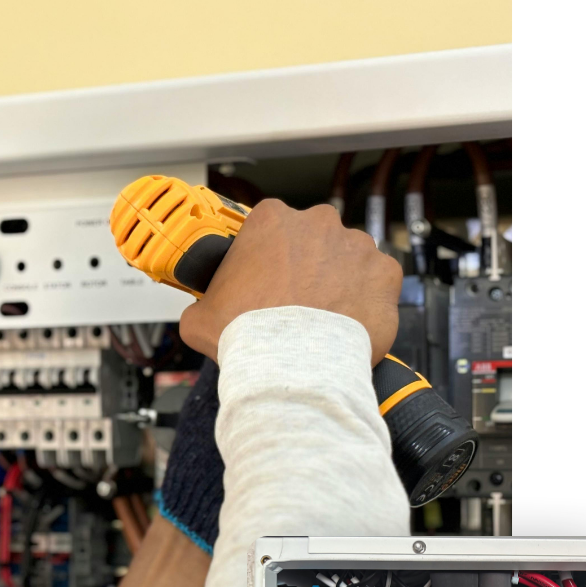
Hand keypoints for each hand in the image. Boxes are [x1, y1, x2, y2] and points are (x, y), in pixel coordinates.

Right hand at [179, 199, 401, 363]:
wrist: (292, 366)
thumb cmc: (248, 336)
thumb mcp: (200, 318)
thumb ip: (204, 303)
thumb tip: (202, 313)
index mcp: (271, 220)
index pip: (270, 231)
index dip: (267, 260)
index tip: (267, 283)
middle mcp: (318, 222)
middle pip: (312, 241)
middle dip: (306, 268)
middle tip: (295, 305)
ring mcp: (357, 245)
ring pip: (347, 261)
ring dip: (338, 283)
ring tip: (323, 320)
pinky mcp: (385, 274)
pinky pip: (378, 284)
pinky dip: (367, 302)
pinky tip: (349, 325)